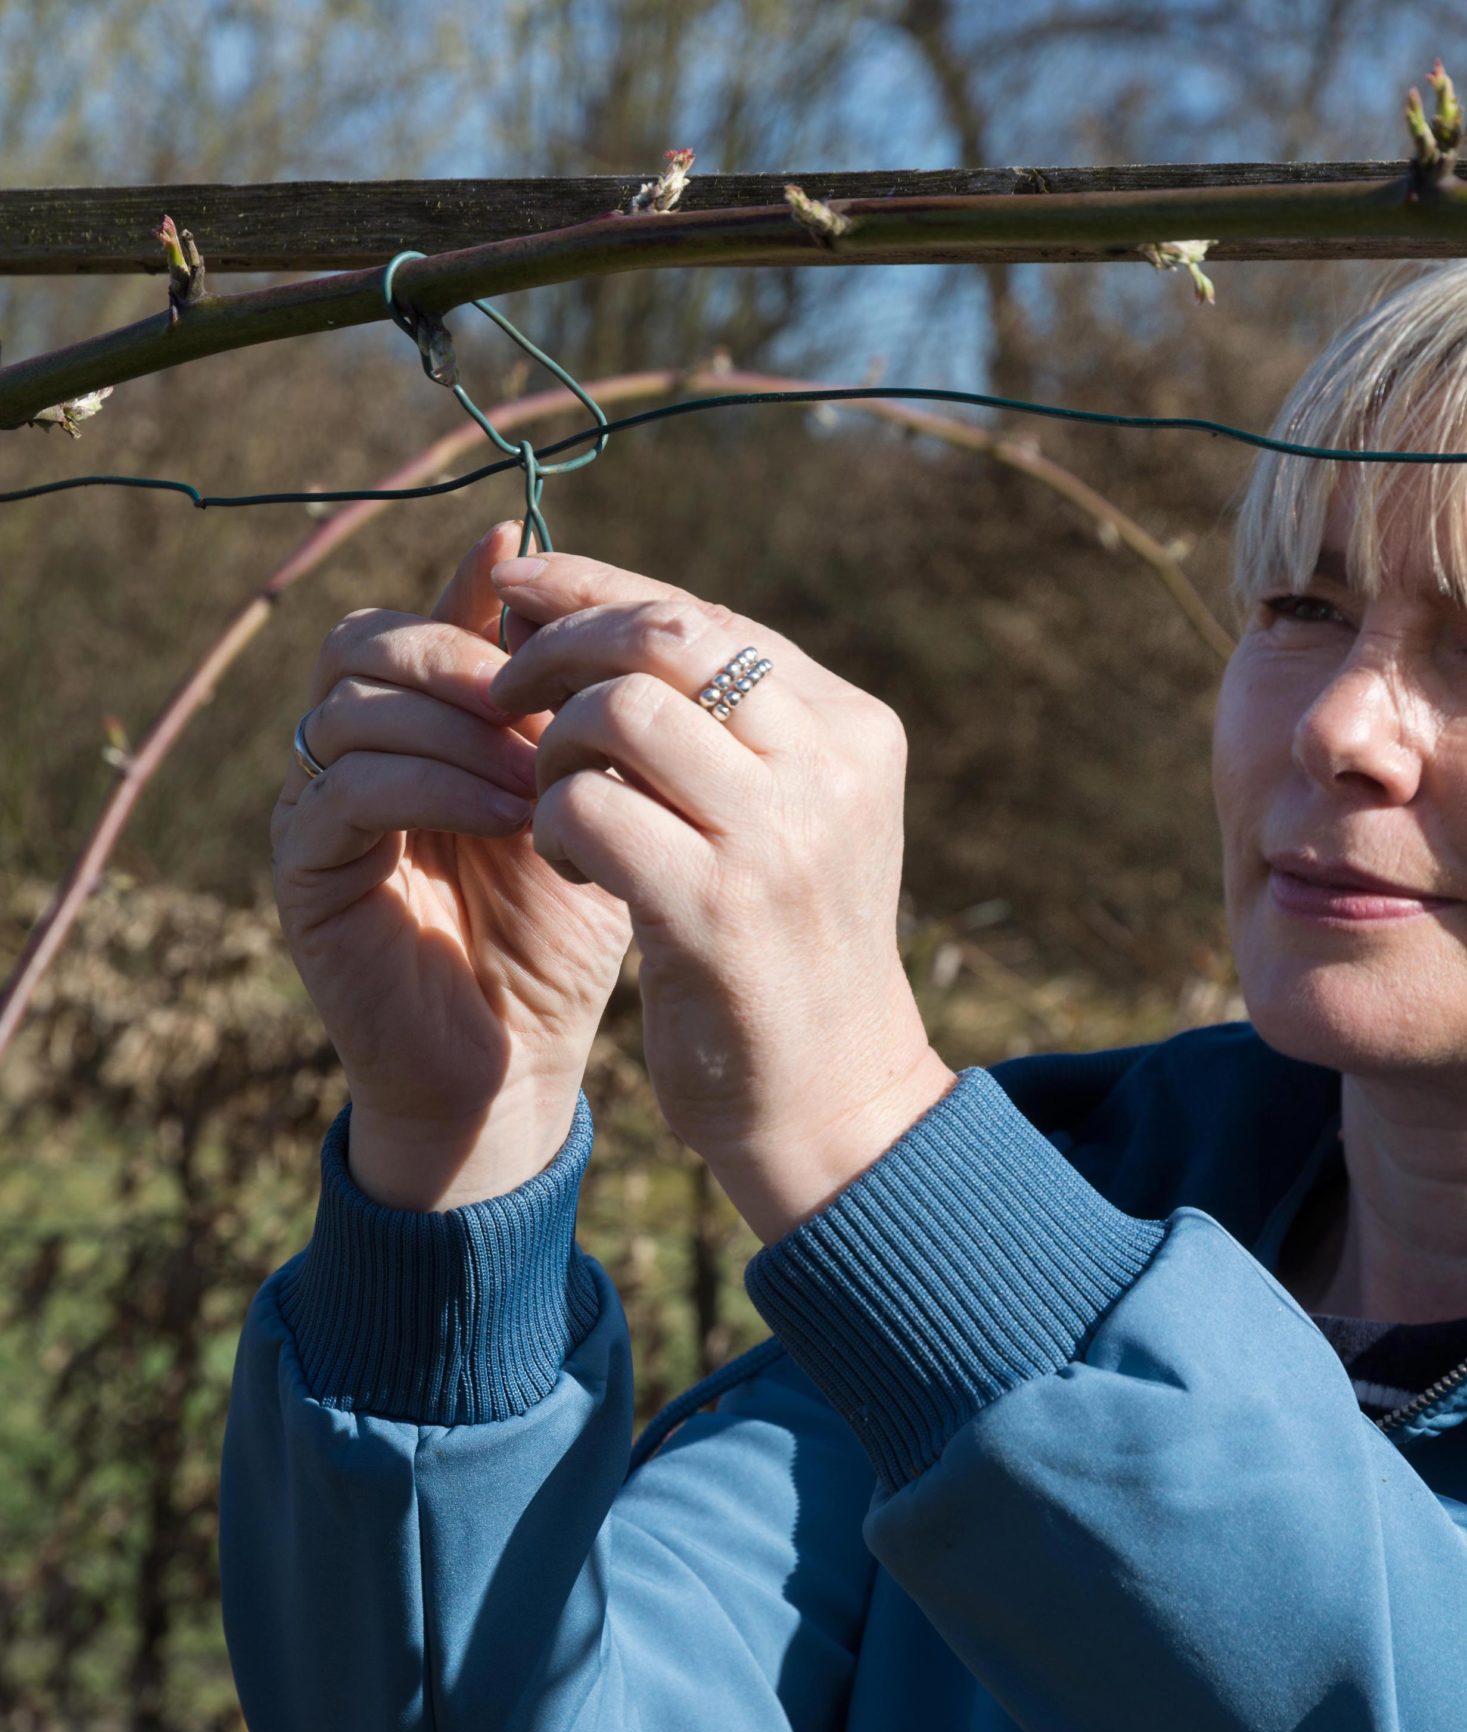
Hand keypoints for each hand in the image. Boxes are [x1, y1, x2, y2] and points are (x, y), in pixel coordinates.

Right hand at [270, 521, 633, 1204]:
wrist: (516, 1060)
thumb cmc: (555, 932)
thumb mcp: (579, 804)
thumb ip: (563, 711)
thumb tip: (580, 601)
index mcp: (412, 724)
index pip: (417, 618)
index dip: (469, 592)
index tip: (533, 575)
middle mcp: (349, 752)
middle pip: (363, 643)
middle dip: (458, 660)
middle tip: (540, 702)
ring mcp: (314, 806)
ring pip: (349, 708)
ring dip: (453, 729)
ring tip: (537, 778)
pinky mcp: (303, 867)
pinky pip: (345, 788)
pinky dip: (432, 787)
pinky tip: (506, 818)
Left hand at [485, 548, 954, 1240]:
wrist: (831, 1101)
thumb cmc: (788, 953)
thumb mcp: (794, 819)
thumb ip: (732, 726)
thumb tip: (613, 614)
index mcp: (854, 729)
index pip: (706, 614)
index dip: (599, 588)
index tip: (521, 588)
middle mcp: (828, 766)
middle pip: (663, 638)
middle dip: (561, 643)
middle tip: (500, 683)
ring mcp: (776, 835)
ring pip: (618, 711)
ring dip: (552, 746)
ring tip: (552, 801)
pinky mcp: (714, 906)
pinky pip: (587, 807)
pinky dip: (551, 823)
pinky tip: (567, 866)